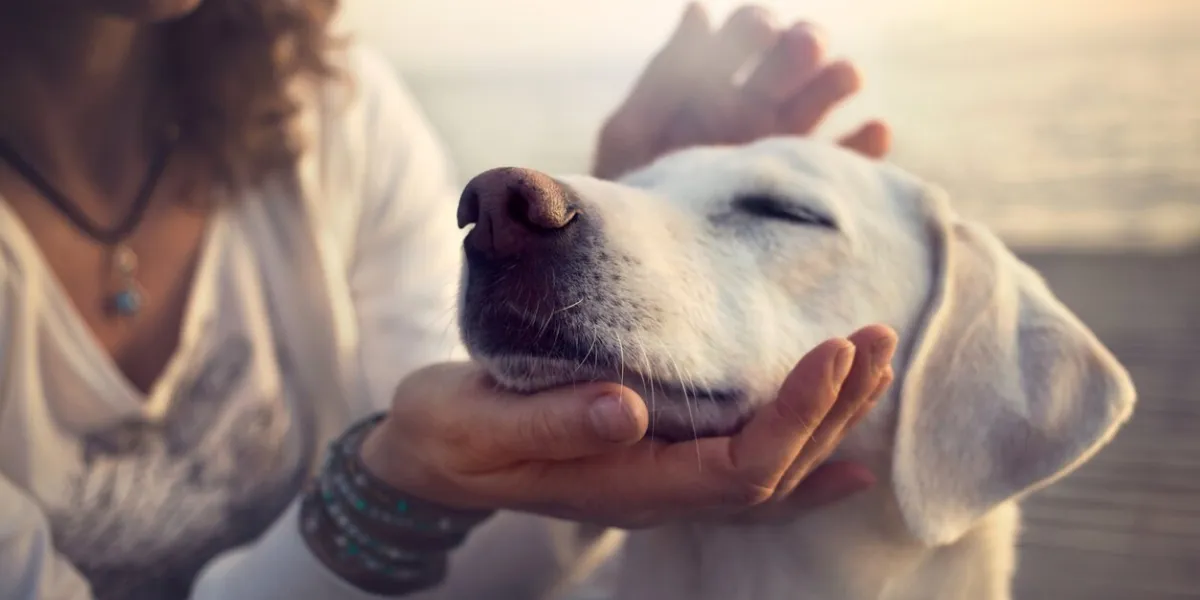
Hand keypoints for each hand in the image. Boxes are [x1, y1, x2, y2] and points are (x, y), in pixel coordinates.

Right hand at [360, 325, 896, 528]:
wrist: (427, 457)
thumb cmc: (447, 434)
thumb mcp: (477, 424)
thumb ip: (550, 422)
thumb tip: (627, 409)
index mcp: (624, 485)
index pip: (738, 467)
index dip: (795, 415)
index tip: (834, 350)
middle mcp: (657, 493)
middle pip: (773, 470)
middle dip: (832, 407)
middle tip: (875, 337)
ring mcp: (661, 482)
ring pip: (770, 470)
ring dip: (829, 421)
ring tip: (874, 364)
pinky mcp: (656, 458)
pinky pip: (746, 472)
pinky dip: (804, 461)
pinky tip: (848, 458)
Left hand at [593, 3, 889, 179]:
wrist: (646, 271)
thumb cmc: (631, 199)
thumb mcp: (632, 136)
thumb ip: (665, 77)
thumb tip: (699, 10)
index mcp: (711, 87)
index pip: (745, 37)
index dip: (755, 28)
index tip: (761, 31)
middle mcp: (752, 111)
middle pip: (790, 61)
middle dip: (802, 47)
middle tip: (806, 47)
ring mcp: (782, 149)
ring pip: (821, 102)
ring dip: (837, 81)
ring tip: (846, 76)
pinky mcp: (806, 191)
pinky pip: (845, 165)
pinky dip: (865, 147)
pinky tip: (875, 130)